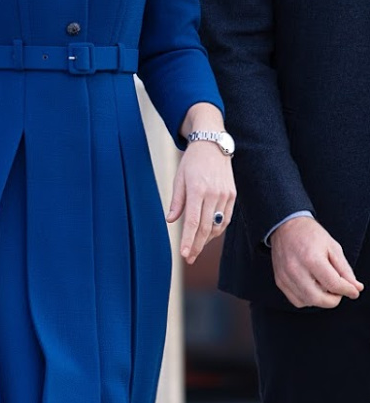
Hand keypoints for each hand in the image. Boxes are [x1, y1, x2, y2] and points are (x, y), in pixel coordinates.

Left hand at [166, 142, 235, 263]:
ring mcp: (225, 195)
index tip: (184, 254)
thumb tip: (171, 220)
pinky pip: (225, 218)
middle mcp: (213, 194)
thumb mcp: (179, 178)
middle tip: (189, 258)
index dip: (188, 240)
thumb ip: (177, 201)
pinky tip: (208, 235)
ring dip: (206, 240)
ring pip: (217, 226)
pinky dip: (217, 229)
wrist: (213, 144)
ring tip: (196, 248)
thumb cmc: (192, 162)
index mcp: (197, 189)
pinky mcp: (232, 195)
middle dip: (196, 246)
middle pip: (206, 228)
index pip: (194, 222)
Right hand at [270, 217, 362, 308]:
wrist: (286, 227)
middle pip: (319, 299)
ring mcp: (285, 277)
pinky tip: (313, 288)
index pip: (333, 284)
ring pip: (308, 302)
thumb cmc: (310, 235)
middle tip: (339, 291)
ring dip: (321, 299)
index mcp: (312, 259)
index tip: (354, 292)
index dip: (348, 291)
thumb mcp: (333, 248)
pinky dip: (308, 299)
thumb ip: (345, 270)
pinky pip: (296, 301)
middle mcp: (296, 270)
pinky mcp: (280, 281)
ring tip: (325, 286)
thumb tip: (356, 288)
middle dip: (334, 300)